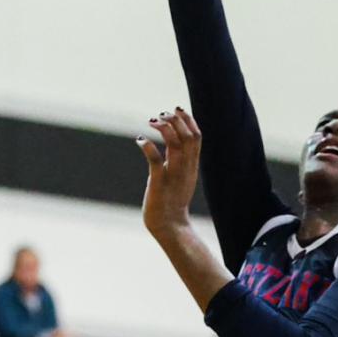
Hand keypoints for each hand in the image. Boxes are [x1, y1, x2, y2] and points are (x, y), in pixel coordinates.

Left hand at [137, 107, 202, 237]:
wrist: (171, 227)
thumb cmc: (172, 201)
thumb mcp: (181, 176)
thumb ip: (179, 159)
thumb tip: (172, 141)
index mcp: (192, 165)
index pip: (197, 136)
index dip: (188, 119)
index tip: (176, 109)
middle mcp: (186, 168)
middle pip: (189, 136)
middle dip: (176, 120)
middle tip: (160, 115)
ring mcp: (173, 176)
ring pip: (175, 144)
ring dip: (164, 128)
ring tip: (151, 121)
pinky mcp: (159, 184)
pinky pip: (156, 161)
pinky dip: (148, 146)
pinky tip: (140, 140)